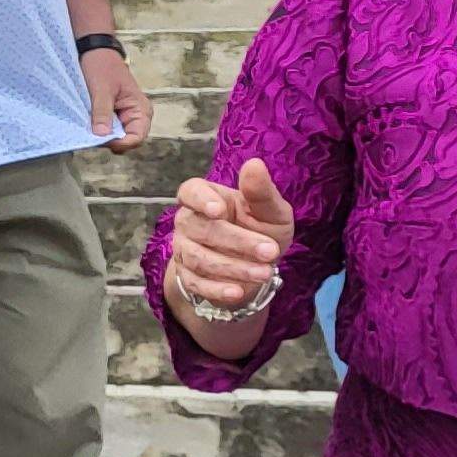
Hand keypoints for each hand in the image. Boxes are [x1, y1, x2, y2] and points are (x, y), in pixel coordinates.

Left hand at [84, 47, 150, 153]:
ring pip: (115, 137)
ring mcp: (124, 117)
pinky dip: (97, 130)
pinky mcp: (112, 115)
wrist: (95, 51)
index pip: (137, 137)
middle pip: (126, 141)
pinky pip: (107, 129)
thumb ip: (102, 112)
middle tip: (89, 135)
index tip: (101, 140)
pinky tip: (87, 125)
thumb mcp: (101, 89)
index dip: (121, 143)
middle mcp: (136, 116)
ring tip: (87, 128)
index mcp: (141, 110)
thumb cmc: (102, 66)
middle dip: (109, 141)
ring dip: (102, 136)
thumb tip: (102, 135)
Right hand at [167, 158, 295, 321]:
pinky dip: (217, 289)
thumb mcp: (271, 210)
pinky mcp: (188, 276)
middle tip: (269, 251)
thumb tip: (254, 164)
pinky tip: (237, 292)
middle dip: (236, 242)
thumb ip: (261, 191)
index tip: (219, 210)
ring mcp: (184, 249)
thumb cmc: (262, 228)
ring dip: (232, 267)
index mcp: (206, 197)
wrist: (255, 265)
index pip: (190, 191)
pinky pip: (196, 283)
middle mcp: (188, 221)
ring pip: (198, 258)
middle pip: (200, 229)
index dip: (200, 200)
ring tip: (264, 273)